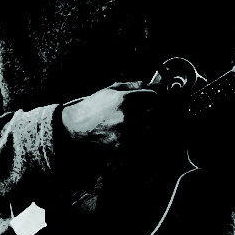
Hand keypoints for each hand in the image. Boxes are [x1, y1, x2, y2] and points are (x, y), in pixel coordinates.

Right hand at [57, 81, 175, 153]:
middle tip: (161, 117)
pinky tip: (143, 140)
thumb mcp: (109, 91)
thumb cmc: (92, 109)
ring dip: (155, 130)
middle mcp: (127, 117)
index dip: (158, 100)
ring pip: (153, 132)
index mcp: (124, 99)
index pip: (154, 98)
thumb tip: (152, 84)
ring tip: (152, 129)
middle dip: (160, 115)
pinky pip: (144, 147)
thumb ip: (132, 86)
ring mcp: (126, 135)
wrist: (73, 130)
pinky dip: (147, 144)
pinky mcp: (123, 150)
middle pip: (157, 116)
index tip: (157, 102)